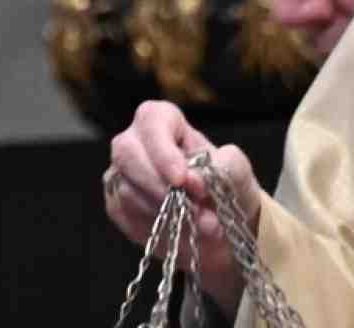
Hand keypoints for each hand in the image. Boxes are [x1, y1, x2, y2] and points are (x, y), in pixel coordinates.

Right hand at [106, 100, 259, 314]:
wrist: (218, 220)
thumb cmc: (226, 183)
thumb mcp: (237, 170)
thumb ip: (223, 167)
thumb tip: (193, 179)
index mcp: (166, 121)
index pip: (152, 120)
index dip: (163, 150)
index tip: (181, 180)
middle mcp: (136, 142)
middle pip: (127, 154)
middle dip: (159, 186)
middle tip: (192, 210)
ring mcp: (121, 173)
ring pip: (126, 191)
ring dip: (166, 214)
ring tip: (204, 226)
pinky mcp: (116, 204)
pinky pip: (126, 216)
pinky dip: (157, 228)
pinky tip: (183, 232)